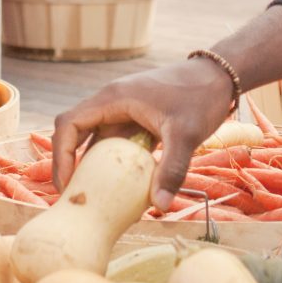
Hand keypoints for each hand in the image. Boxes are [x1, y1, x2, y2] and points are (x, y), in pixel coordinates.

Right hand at [52, 57, 240, 211]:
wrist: (220, 76)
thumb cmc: (201, 96)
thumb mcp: (186, 134)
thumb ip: (171, 169)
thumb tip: (159, 206)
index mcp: (113, 98)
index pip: (69, 124)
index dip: (61, 155)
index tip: (67, 184)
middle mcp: (112, 102)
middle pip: (75, 133)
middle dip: (70, 164)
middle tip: (74, 197)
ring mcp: (123, 111)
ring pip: (95, 140)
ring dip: (91, 166)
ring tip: (92, 197)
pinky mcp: (137, 119)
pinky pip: (116, 144)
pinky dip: (114, 164)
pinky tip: (122, 188)